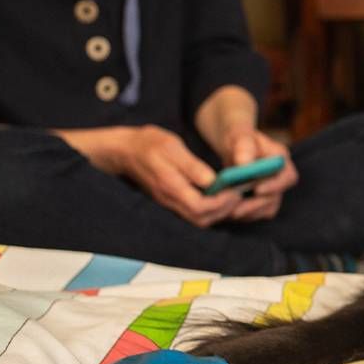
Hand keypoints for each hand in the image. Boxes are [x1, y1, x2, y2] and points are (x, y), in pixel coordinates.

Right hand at [118, 125, 241, 226]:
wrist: (124, 151)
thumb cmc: (148, 144)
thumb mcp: (172, 147)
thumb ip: (192, 166)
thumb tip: (213, 181)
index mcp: (170, 186)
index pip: (200, 207)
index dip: (221, 203)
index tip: (236, 190)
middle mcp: (170, 200)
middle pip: (201, 219)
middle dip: (224, 210)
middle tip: (239, 194)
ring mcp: (170, 203)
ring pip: (198, 219)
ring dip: (218, 212)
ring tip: (233, 195)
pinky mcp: (171, 202)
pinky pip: (193, 214)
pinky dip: (210, 210)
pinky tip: (221, 196)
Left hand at [220, 128, 298, 221]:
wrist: (233, 147)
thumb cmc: (239, 138)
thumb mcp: (240, 137)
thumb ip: (244, 147)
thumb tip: (244, 164)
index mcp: (281, 160)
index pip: (288, 177)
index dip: (275, 186)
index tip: (257, 190)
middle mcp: (280, 178)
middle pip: (276, 198)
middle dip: (256, 205)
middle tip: (236, 210)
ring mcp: (271, 191)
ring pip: (266, 209)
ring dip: (249, 213)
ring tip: (229, 211)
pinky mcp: (261, 201)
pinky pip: (256, 214)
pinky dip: (243, 214)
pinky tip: (228, 211)